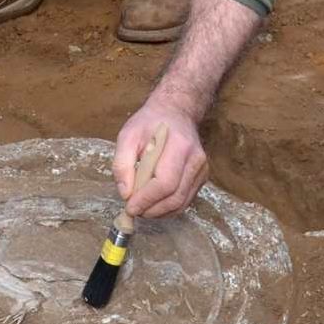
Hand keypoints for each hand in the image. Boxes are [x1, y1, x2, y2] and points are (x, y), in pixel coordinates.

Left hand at [113, 96, 207, 218]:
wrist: (175, 111)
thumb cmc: (149, 123)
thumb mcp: (128, 135)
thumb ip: (122, 164)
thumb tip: (125, 193)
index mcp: (179, 145)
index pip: (165, 182)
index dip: (147, 199)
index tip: (129, 207)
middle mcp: (195, 159)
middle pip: (175, 197)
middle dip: (151, 209)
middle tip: (133, 211)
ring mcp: (201, 169)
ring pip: (181, 203)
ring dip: (159, 212)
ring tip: (141, 208)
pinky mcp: (201, 177)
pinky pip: (185, 200)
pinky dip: (167, 208)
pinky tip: (153, 204)